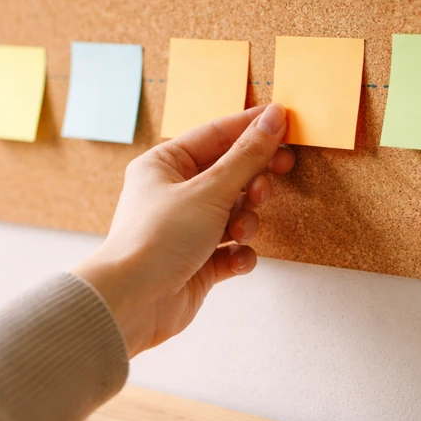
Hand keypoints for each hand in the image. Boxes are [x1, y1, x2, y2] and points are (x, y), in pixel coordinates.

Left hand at [73, 104, 294, 356]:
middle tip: (278, 171)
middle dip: (254, 178)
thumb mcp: (209, 190)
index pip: (216, 135)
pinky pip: (232, 249)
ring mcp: (186, 230)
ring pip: (235, 212)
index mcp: (164, 165)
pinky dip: (239, 253)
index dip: (252, 128)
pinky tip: (235, 258)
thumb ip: (247, 156)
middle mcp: (173, 194)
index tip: (287, 122)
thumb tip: (273, 119)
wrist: (133, 302)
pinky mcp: (197, 263)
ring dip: (246, 219)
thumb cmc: (156, 239)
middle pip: (229, 173)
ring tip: (239, 229)